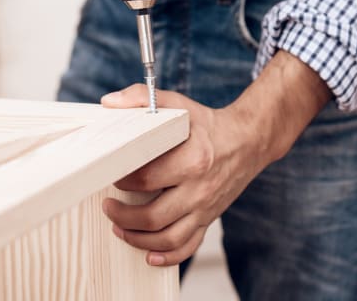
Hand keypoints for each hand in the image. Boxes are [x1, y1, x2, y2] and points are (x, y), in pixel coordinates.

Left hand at [100, 85, 265, 265]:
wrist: (248, 141)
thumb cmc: (208, 124)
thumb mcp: (178, 105)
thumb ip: (142, 99)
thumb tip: (109, 102)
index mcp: (192, 159)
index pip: (146, 179)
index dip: (122, 180)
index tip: (110, 175)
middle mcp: (200, 189)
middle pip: (153, 216)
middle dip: (123, 216)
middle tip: (107, 206)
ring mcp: (205, 208)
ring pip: (168, 238)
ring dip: (138, 239)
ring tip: (119, 229)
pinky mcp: (209, 219)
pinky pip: (188, 246)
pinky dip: (167, 257)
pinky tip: (149, 255)